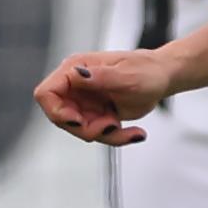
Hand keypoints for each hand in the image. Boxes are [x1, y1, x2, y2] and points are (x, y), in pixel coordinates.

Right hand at [36, 50, 171, 144]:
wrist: (162, 77)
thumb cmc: (147, 70)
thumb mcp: (127, 76)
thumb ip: (101, 77)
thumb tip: (76, 75)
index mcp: (76, 69)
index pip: (46, 93)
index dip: (56, 112)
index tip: (79, 120)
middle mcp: (76, 86)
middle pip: (61, 118)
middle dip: (86, 129)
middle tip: (112, 127)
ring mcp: (84, 101)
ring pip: (80, 130)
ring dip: (106, 136)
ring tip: (131, 131)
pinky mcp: (96, 114)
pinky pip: (97, 133)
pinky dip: (116, 137)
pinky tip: (136, 133)